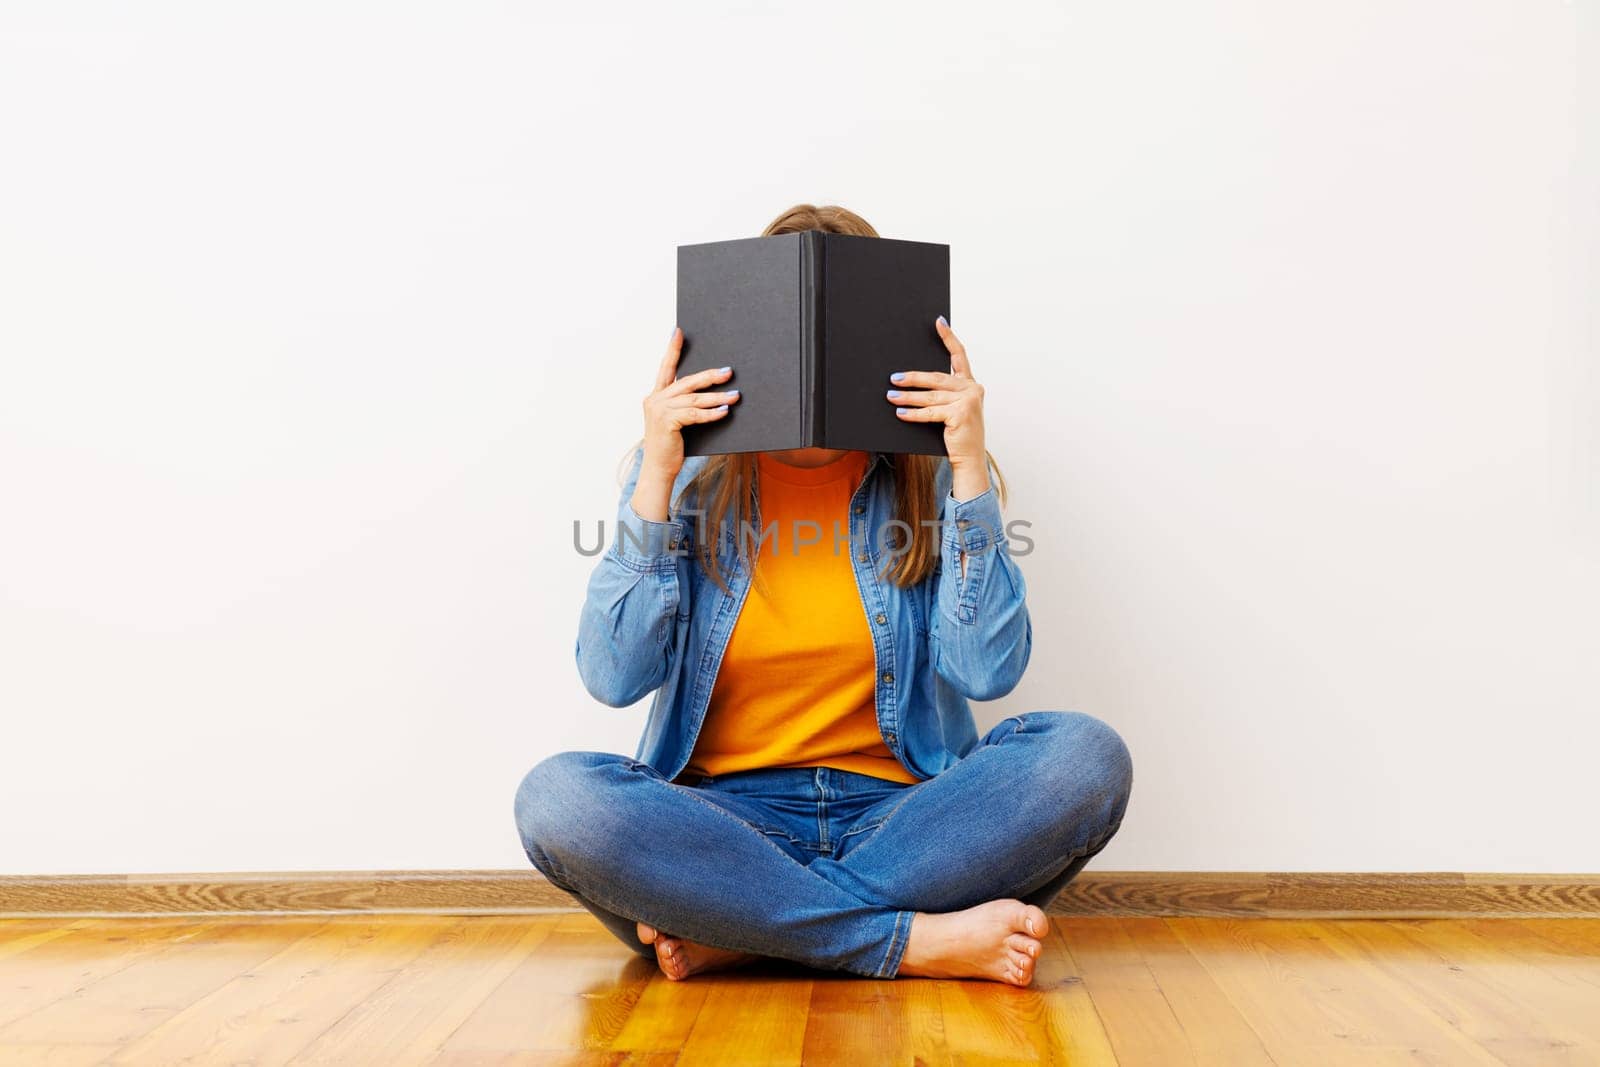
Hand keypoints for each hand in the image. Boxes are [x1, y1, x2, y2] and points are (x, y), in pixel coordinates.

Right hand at [631, 326, 739, 520]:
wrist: (658, 469)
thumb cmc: (670, 446)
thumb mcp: (674, 421)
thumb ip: (684, 406)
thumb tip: (710, 395)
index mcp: (656, 396)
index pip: (665, 368)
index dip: (672, 350)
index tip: (678, 332)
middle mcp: (655, 399)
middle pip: (687, 381)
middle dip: (709, 375)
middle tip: (729, 371)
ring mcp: (660, 410)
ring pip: (694, 399)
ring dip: (717, 397)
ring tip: (735, 395)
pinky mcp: (668, 423)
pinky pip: (695, 415)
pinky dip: (712, 413)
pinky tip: (725, 411)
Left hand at [885, 316, 990, 499]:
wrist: (970, 459)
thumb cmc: (957, 435)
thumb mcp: (952, 410)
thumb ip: (941, 395)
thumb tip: (910, 382)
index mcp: (970, 384)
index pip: (959, 356)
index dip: (948, 338)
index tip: (938, 322)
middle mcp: (972, 389)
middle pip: (937, 377)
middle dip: (913, 377)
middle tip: (893, 377)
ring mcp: (968, 400)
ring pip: (931, 395)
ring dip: (908, 396)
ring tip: (891, 396)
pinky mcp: (961, 414)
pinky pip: (931, 412)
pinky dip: (914, 413)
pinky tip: (900, 413)